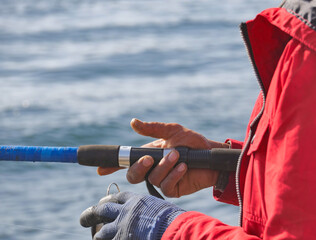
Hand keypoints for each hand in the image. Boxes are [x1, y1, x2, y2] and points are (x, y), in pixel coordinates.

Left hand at [80, 191, 184, 239]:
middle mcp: (125, 212)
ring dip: (98, 235)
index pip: (118, 197)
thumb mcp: (162, 208)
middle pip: (101, 209)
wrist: (174, 229)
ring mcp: (121, 228)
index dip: (109, 199)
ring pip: (101, 232)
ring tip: (96, 237)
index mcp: (136, 201)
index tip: (104, 201)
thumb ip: (151, 207)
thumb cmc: (174, 220)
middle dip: (91, 214)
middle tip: (84, 219)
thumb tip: (151, 210)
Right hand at [98, 119, 228, 197]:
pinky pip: (166, 185)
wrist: (212, 155)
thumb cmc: (193, 142)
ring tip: (177, 156)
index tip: (100, 169)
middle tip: (149, 158)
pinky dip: (173, 175)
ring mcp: (162, 179)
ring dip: (163, 166)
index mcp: (150, 154)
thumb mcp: (172, 130)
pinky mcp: (173, 189)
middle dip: (138, 167)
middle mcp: (153, 168)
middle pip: (133, 175)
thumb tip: (133, 122)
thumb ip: (152, 128)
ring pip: (151, 178)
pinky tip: (183, 167)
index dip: (113, 166)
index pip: (128, 162)